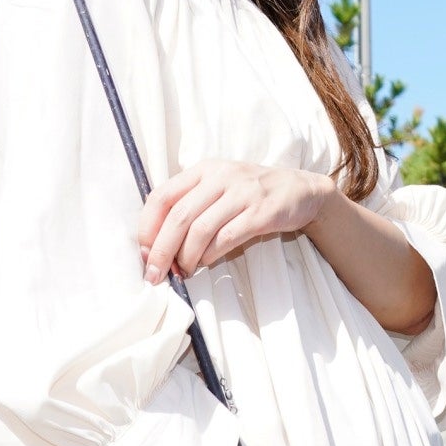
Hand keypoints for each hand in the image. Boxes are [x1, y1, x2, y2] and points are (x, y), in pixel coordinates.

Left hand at [141, 161, 333, 283]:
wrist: (301, 190)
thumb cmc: (251, 193)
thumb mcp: (218, 187)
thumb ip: (190, 206)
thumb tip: (158, 246)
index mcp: (203, 170)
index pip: (162, 196)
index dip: (147, 227)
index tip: (144, 253)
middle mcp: (221, 176)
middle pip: (179, 216)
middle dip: (162, 251)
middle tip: (155, 275)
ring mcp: (243, 193)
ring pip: (201, 230)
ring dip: (186, 257)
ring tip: (183, 272)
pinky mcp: (262, 212)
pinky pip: (227, 238)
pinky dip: (211, 256)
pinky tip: (206, 263)